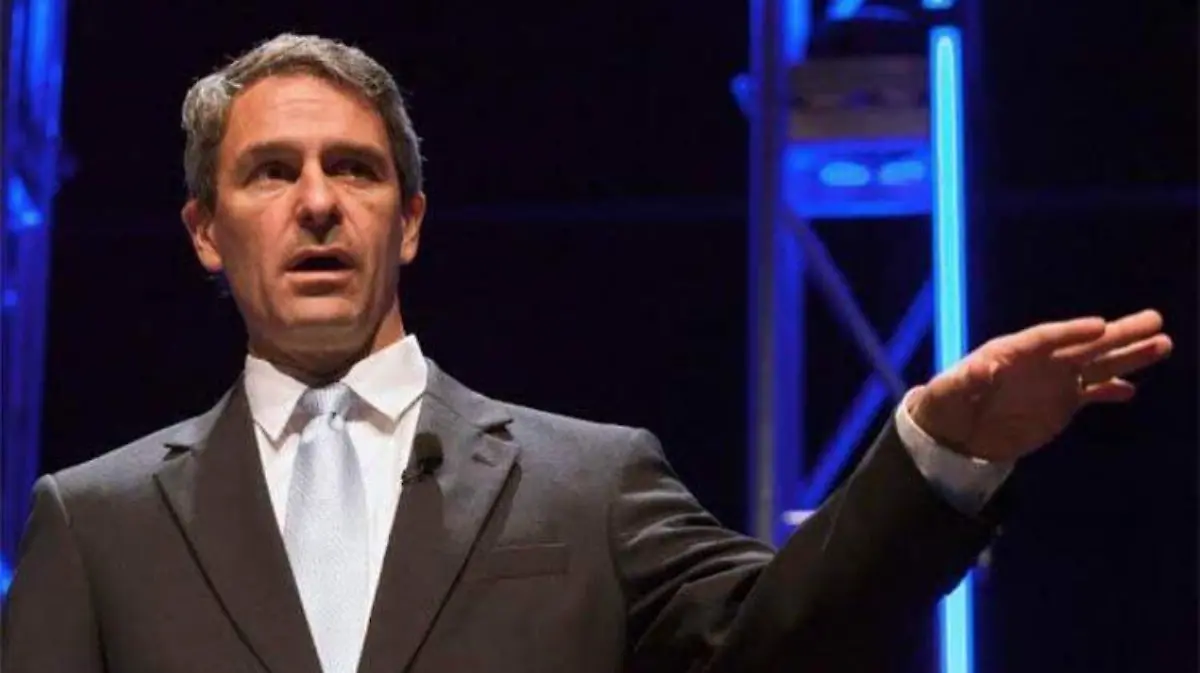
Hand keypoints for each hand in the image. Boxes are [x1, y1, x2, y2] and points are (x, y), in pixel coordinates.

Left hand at [907, 309, 1172, 461]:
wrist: (951, 433)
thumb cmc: (943, 406)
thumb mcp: (948, 393)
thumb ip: (967, 381)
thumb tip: (983, 368)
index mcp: (1009, 352)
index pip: (1045, 338)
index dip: (1072, 332)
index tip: (1100, 325)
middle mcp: (1038, 361)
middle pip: (1082, 344)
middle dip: (1118, 333)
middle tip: (1154, 320)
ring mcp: (1052, 381)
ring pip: (1096, 364)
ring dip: (1128, 356)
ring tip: (1163, 344)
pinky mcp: (1059, 403)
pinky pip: (1090, 393)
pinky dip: (1110, 390)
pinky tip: (1133, 389)